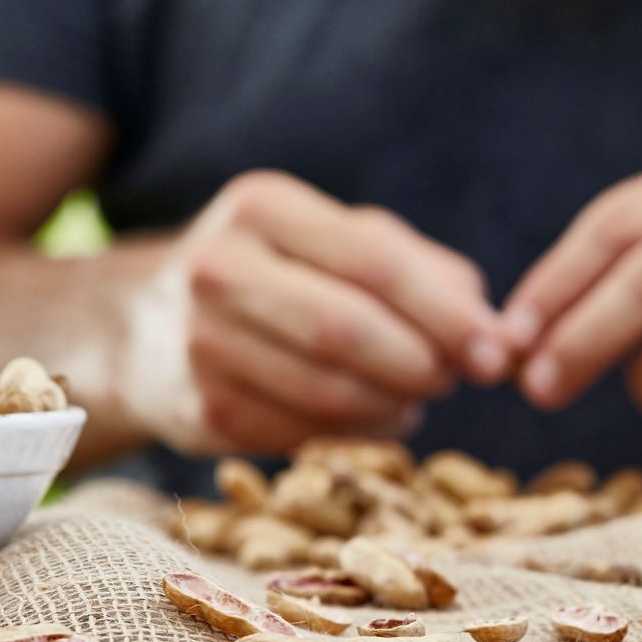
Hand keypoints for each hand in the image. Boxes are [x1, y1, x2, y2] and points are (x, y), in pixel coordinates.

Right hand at [137, 171, 509, 454]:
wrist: (143, 328)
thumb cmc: (276, 274)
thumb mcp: (337, 242)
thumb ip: (422, 270)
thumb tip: (497, 331)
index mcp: (261, 206)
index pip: (374, 263)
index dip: (447, 314)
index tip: (497, 351)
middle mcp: (217, 267)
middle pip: (348, 330)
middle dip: (423, 363)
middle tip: (455, 379)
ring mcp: (199, 343)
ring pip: (329, 392)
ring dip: (394, 405)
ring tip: (416, 396)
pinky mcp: (198, 412)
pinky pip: (303, 434)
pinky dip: (357, 434)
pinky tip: (373, 418)